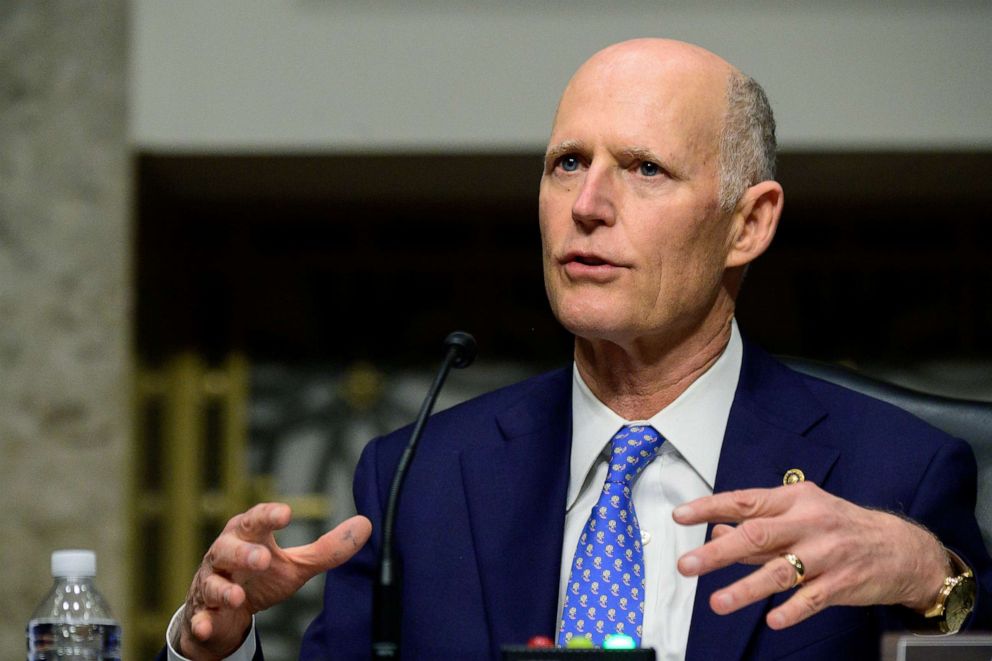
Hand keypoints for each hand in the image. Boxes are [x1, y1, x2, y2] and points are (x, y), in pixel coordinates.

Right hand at [178, 502, 371, 659]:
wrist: (225, 612)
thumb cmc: (260, 578)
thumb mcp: (296, 564)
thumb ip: (327, 548)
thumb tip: (364, 525)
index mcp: (248, 535)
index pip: (256, 519)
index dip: (269, 515)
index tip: (286, 514)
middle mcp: (225, 554)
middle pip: (229, 547)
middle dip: (244, 552)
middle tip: (263, 558)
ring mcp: (211, 583)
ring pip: (212, 581)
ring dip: (224, 588)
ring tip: (237, 596)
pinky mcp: (203, 611)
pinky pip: (200, 616)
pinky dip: (202, 620)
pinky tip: (206, 625)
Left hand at [673, 482, 950, 629]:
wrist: (901, 547)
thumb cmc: (839, 527)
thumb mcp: (799, 513)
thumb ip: (758, 524)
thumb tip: (715, 528)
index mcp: (793, 500)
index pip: (744, 501)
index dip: (709, 508)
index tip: (680, 516)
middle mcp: (808, 522)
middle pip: (757, 535)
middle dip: (718, 552)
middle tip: (686, 565)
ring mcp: (826, 553)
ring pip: (780, 571)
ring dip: (746, 589)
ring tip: (718, 603)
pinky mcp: (843, 582)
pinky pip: (813, 598)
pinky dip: (792, 610)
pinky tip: (773, 621)